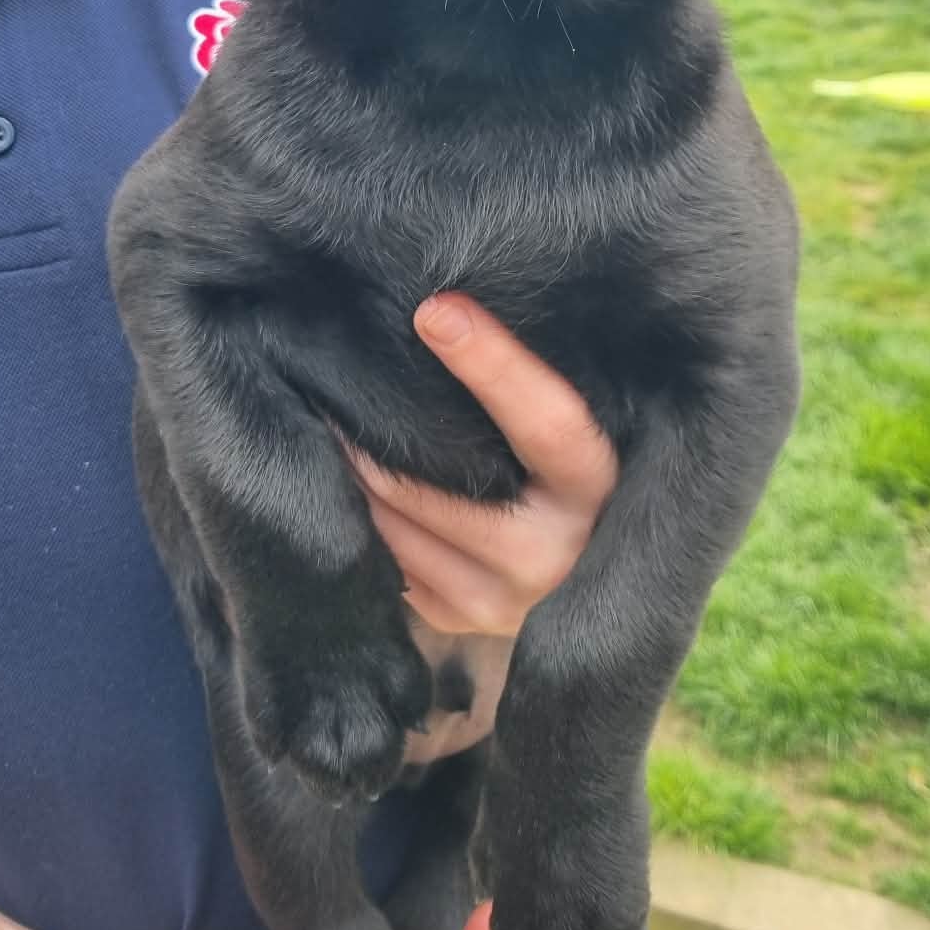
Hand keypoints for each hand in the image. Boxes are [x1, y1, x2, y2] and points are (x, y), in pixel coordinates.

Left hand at [351, 296, 617, 638]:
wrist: (594, 575)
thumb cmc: (582, 475)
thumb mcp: (586, 436)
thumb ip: (545, 394)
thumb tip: (457, 311)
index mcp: (601, 492)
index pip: (548, 424)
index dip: (494, 366)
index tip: (437, 311)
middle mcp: (555, 555)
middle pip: (436, 483)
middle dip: (373, 429)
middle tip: (329, 374)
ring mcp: (504, 598)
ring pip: (395, 522)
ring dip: (354, 469)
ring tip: (330, 421)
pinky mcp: (461, 618)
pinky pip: (386, 556)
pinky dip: (362, 511)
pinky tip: (351, 478)